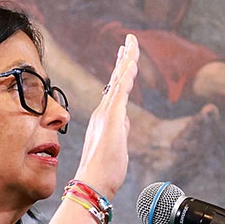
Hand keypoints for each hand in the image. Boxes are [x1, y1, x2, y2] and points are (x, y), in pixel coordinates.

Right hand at [72, 34, 138, 198]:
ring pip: (119, 81)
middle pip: (117, 78)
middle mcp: (104, 111)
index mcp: (106, 117)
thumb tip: (125, 121)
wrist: (92, 183)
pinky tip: (132, 64)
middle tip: (130, 40)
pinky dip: (127, 77)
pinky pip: (121, 92)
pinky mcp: (112, 119)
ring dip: (127, 61)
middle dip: (125, 58)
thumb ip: (120, 130)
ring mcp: (107, 114)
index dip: (123, 71)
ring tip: (132, 44)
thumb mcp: (117, 145)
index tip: (127, 56)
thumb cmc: (103, 170)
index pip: (117, 88)